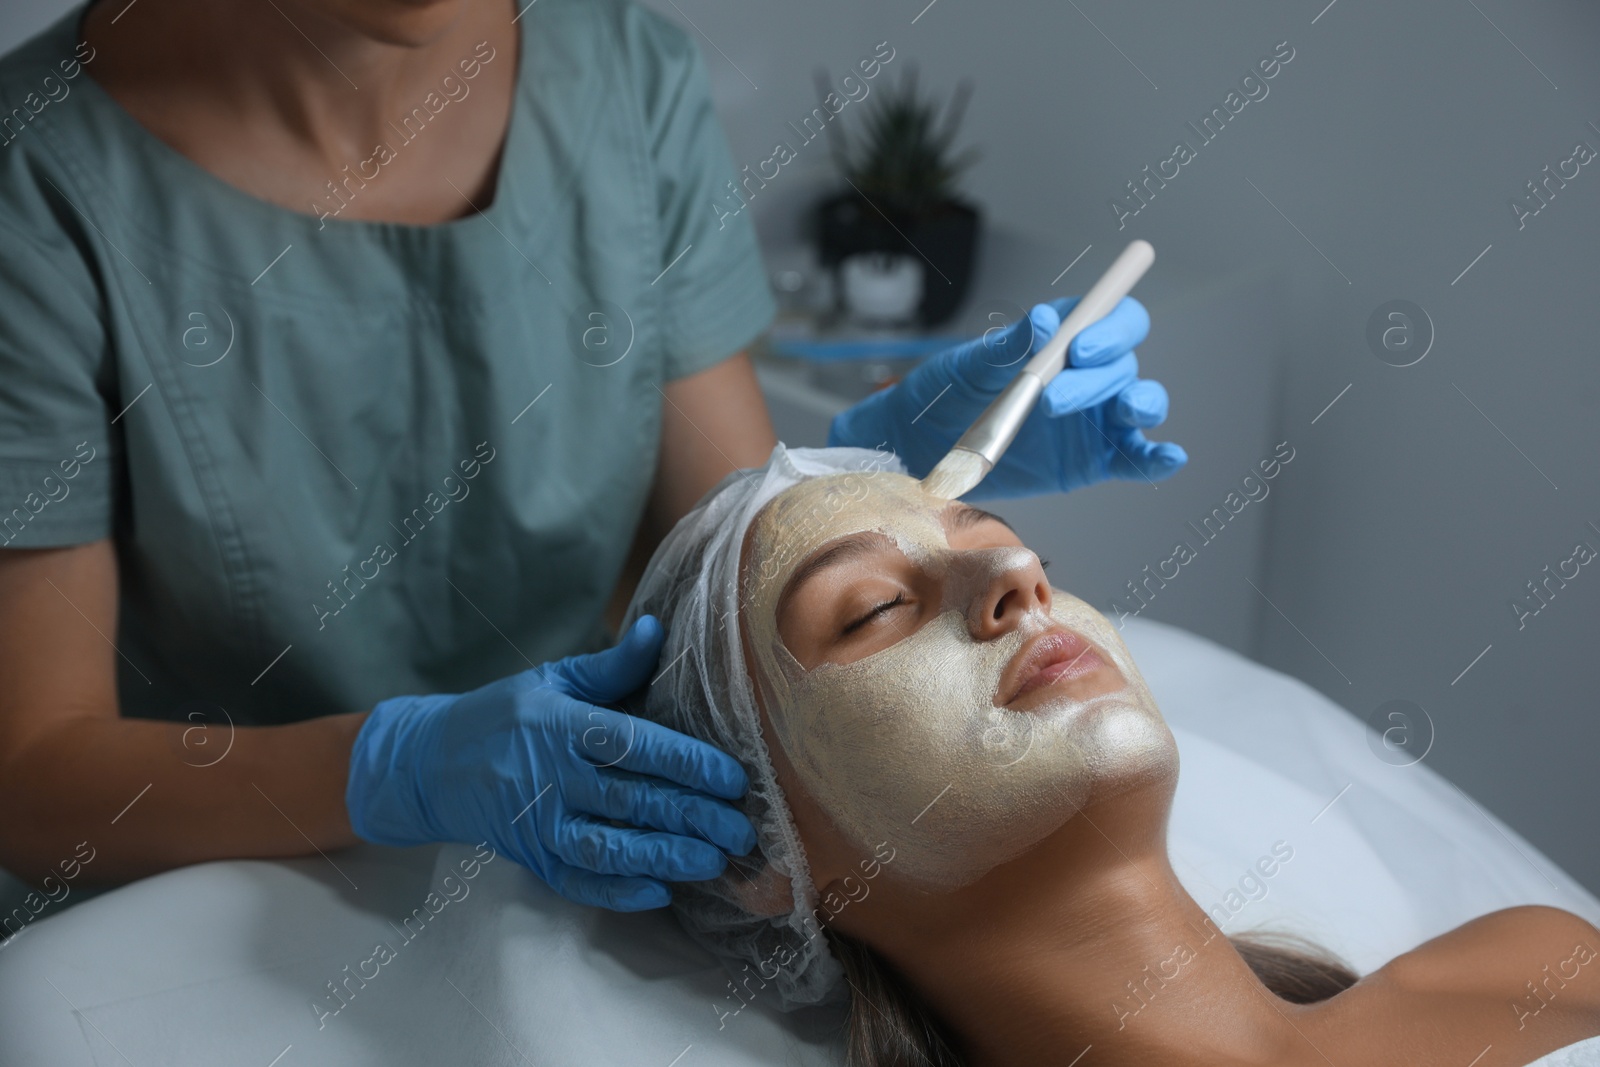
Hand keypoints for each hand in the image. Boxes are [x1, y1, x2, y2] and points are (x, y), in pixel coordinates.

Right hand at [345, 616, 755, 910]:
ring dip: (663, 857)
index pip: (632, 744)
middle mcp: (551, 776)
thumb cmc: (502, 714)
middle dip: (691, 817)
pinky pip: (577, 881)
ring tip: (712, 862)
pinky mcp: (531, 857)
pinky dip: (617, 891)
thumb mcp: (552, 679)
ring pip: (608, 847)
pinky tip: (659, 893)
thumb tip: (657, 629)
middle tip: (741, 830)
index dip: (685, 762)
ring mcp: (538, 822)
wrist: (428, 763)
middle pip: (631, 800)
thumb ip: (611, 666)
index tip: (731, 778)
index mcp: (561, 725)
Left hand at [829, 297, 1186, 499]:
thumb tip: (1040, 321)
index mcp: (1064, 339)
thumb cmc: (949, 392)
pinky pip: (1136, 458)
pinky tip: (1168, 457)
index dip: (1108, 327)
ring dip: (1142, 404)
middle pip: (1122, 364)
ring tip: (1126, 411)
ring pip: (1141, 403)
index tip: (1077, 348)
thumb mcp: (968, 365)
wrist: (929, 446)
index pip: (1110, 318)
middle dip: (1096, 379)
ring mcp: (1097, 418)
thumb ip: (1005, 346)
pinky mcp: (1096, 460)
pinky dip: (1157, 458)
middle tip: (1051, 400)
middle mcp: (1090, 374)